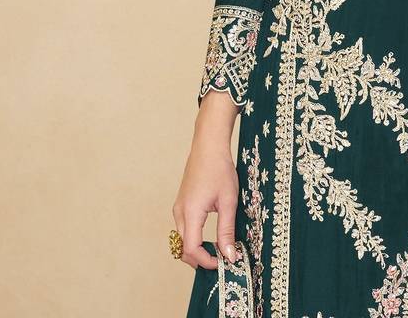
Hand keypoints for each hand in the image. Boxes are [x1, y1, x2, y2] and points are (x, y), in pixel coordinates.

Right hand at [172, 91, 240, 269]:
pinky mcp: (181, 204)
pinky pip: (183, 229)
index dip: (206, 261)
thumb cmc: (220, 169)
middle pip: (183, 248)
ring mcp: (178, 208)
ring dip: (197, 250)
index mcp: (190, 212)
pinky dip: (194, 239)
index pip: (191, 249)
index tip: (223, 263)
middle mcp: (179, 212)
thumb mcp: (228, 200)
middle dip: (201, 259)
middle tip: (222, 260)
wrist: (209, 146)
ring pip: (182, 240)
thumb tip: (229, 255)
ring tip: (219, 250)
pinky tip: (210, 238)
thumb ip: (227, 230)